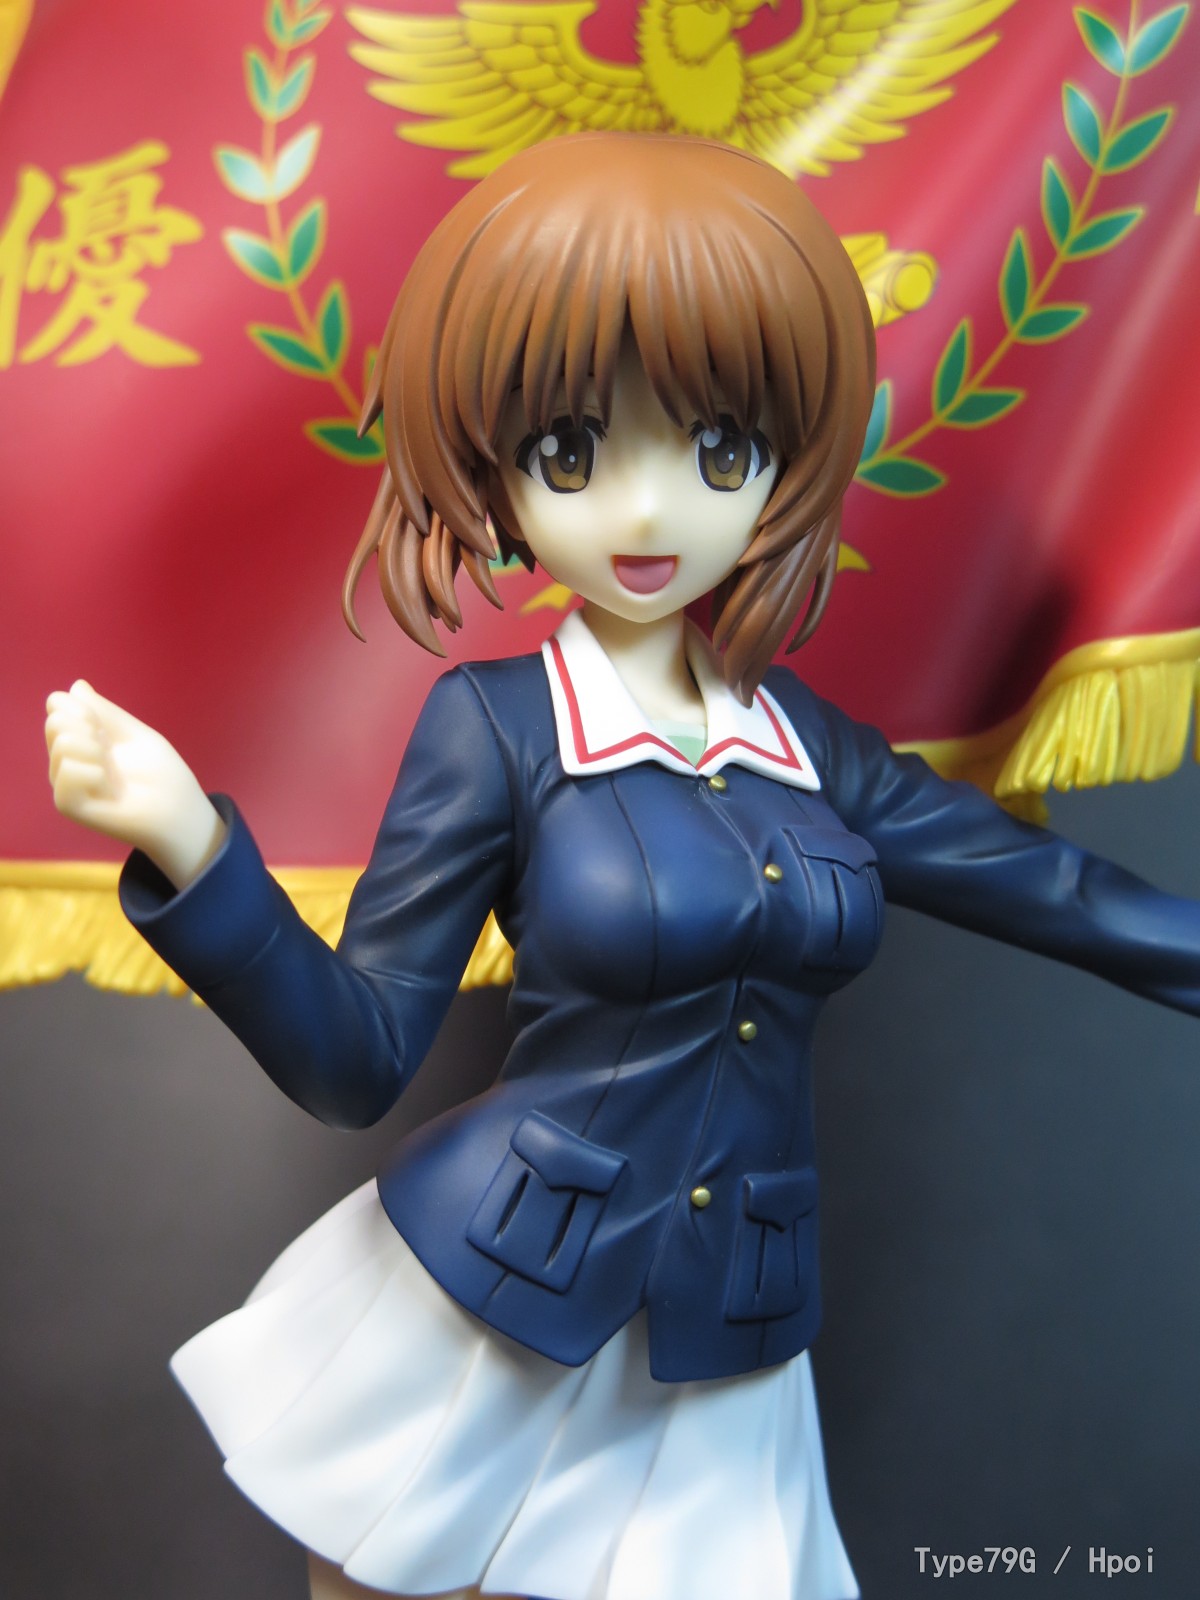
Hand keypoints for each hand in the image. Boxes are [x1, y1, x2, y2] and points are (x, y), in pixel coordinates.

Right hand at [45, 681, 225, 890]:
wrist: (177, 809)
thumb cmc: (160, 772)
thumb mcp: (133, 733)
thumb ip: (103, 711)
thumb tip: (75, 685)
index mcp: (80, 740)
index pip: (57, 705)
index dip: (84, 706)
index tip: (109, 727)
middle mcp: (65, 760)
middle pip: (55, 722)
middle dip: (91, 727)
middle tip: (113, 751)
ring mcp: (64, 783)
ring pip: (62, 743)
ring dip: (97, 751)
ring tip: (113, 773)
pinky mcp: (67, 804)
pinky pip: (66, 770)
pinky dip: (94, 773)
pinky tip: (109, 788)